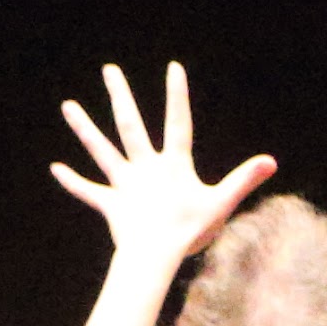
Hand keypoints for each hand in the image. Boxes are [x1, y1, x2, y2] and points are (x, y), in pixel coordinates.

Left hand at [49, 63, 275, 270]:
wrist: (156, 257)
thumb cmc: (190, 231)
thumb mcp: (222, 204)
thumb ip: (243, 179)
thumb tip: (271, 161)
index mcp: (172, 165)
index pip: (178, 123)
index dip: (177, 96)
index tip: (173, 68)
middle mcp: (144, 168)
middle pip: (130, 125)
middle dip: (121, 96)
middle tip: (110, 69)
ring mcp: (124, 185)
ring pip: (101, 150)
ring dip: (84, 128)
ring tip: (67, 105)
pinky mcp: (110, 204)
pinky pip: (89, 191)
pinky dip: (72, 181)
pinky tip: (56, 168)